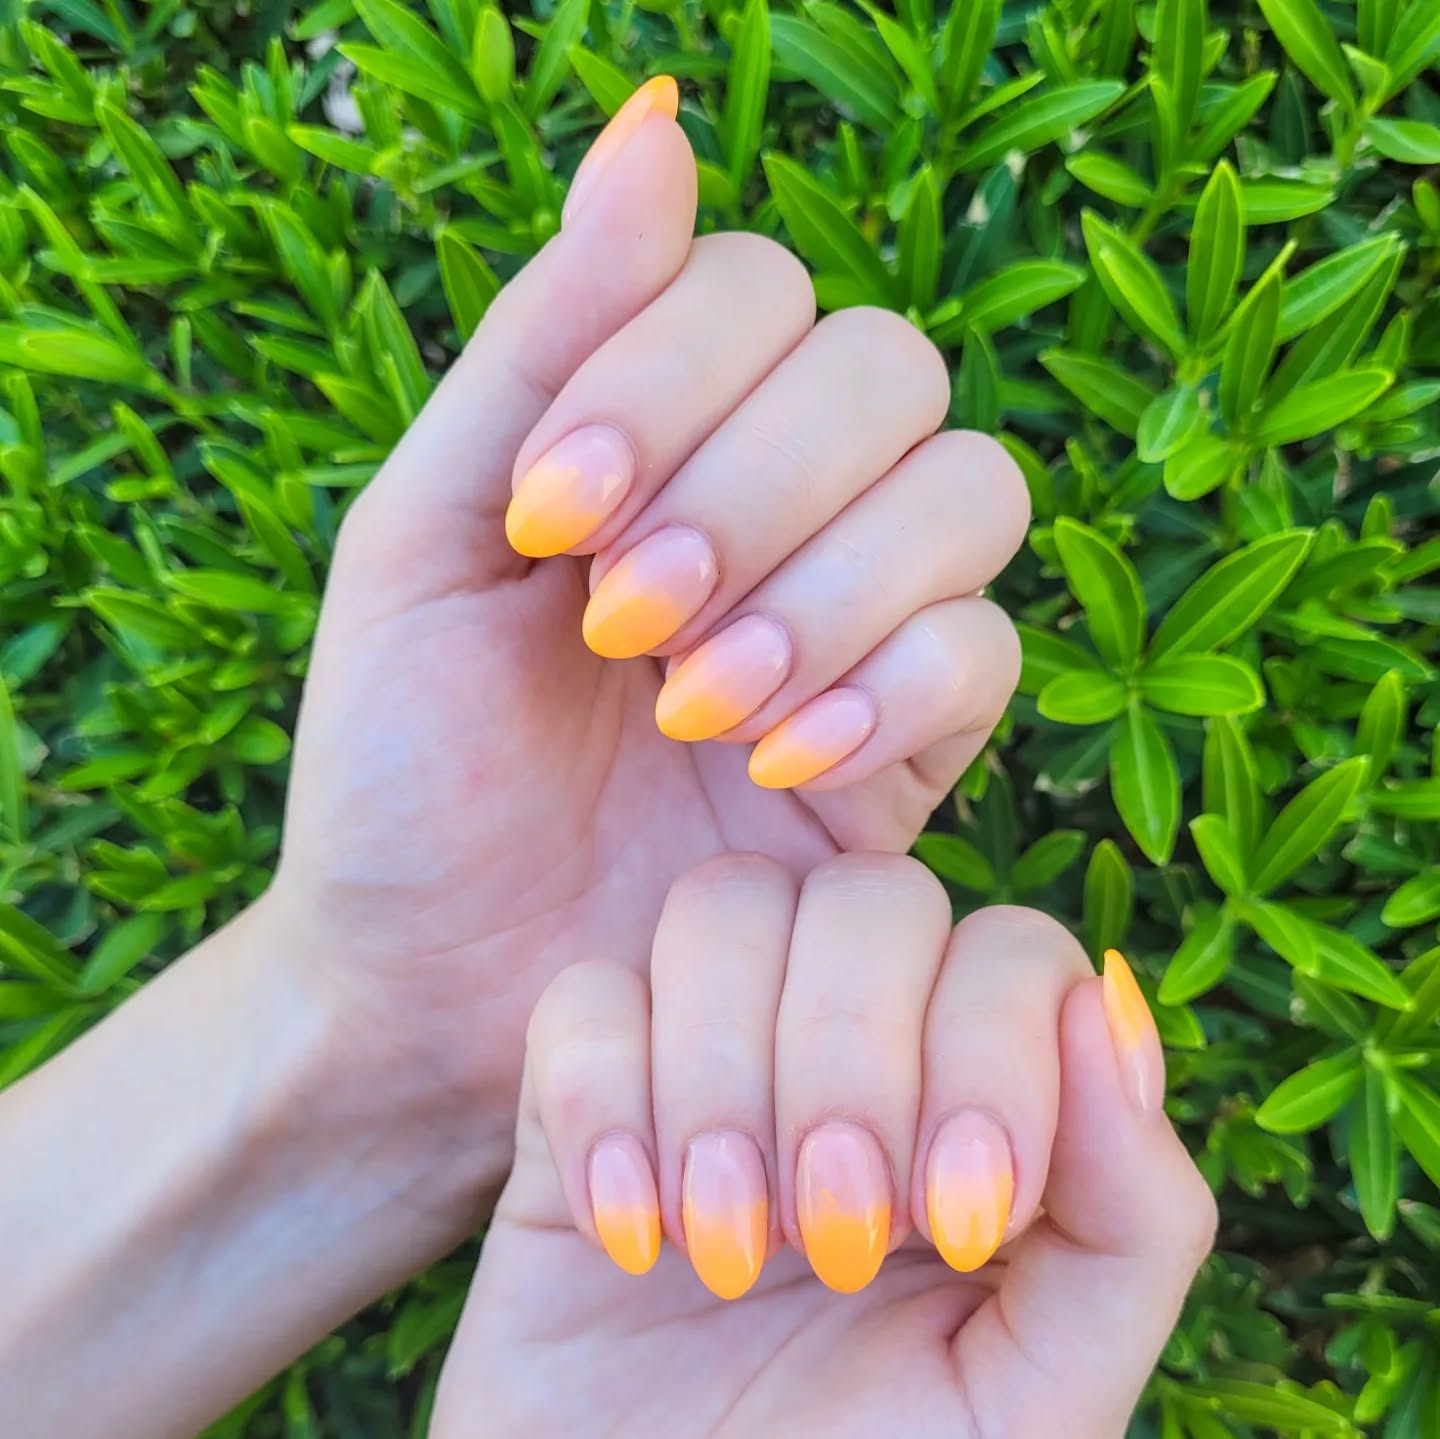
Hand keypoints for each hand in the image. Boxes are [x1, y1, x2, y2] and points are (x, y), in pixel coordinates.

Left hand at [270, 80, 1028, 1198]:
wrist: (433, 975)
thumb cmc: (406, 758)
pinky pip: (987, 655)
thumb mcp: (429, 533)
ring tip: (685, 706)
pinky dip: (890, 686)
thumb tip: (651, 124)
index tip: (549, 521)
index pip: (758, 290)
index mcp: (664, 428)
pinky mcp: (910, 747)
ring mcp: (861, 620)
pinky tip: (766, 763)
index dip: (672, 379)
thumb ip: (544, 339)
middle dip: (753, 488)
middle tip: (621, 616)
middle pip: (888, 370)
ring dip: (827, 586)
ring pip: (971, 491)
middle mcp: (783, 502)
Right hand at [432, 854, 1216, 1438]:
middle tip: (836, 1238)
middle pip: (867, 894)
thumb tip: (1109, 1006)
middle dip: (851, 1056)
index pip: (1009, 948)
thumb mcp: (1040, 1396)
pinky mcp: (581, 1100)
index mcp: (977, 1104)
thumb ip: (1130, 1218)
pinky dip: (604, 1105)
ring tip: (724, 1247)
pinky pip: (586, 999)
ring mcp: (711, 1061)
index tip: (960, 1225)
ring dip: (724, 1076)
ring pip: (723, 906)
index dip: (991, 1050)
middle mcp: (851, 1053)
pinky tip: (630, 1238)